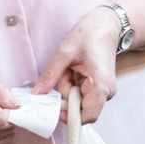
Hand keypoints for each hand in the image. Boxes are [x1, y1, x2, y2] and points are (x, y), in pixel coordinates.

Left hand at [34, 8, 120, 123]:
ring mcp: (104, 92)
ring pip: (78, 101)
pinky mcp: (99, 89)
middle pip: (79, 108)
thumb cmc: (90, 35)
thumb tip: (37, 93)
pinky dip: (72, 86)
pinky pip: (81, 94)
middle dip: (65, 96)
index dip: (69, 116)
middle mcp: (106, 93)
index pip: (87, 116)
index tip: (53, 107)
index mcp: (101, 86)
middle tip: (62, 75)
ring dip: (68, 89)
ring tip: (69, 69)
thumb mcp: (65, 52)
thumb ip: (50, 75)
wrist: (107, 27)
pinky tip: (74, 71)